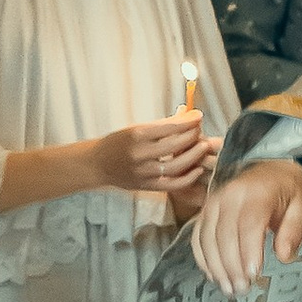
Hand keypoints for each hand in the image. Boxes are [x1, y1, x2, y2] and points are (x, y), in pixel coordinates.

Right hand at [94, 110, 219, 200]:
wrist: (98, 164)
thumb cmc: (118, 143)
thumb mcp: (136, 128)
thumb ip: (163, 125)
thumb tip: (187, 115)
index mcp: (137, 135)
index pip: (170, 127)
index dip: (188, 121)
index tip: (198, 116)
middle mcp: (140, 154)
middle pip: (175, 145)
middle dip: (193, 136)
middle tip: (200, 131)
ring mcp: (143, 172)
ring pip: (177, 165)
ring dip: (194, 155)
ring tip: (203, 146)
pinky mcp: (146, 186)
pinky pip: (172, 184)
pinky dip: (187, 178)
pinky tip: (196, 169)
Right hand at [192, 162, 301, 290]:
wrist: (269, 169)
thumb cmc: (287, 192)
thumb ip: (294, 232)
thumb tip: (284, 256)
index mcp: (257, 193)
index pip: (249, 224)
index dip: (249, 252)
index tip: (254, 276)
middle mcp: (230, 195)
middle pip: (225, 235)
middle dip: (232, 267)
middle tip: (242, 290)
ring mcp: (213, 203)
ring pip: (207, 239)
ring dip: (216, 267)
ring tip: (229, 289)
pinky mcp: (205, 212)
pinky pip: (198, 238)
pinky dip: (203, 259)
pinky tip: (214, 276)